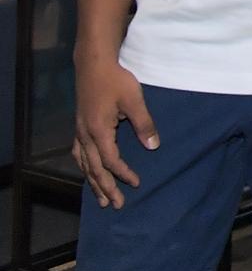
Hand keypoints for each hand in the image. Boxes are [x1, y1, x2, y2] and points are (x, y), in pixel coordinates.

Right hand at [70, 56, 156, 209]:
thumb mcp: (134, 100)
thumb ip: (144, 124)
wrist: (93, 65)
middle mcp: (85, 136)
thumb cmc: (116, 81)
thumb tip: (153, 146)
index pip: (111, 161)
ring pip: (84, 164)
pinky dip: (85, 168)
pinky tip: (88, 172)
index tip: (137, 183)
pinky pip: (79, 154)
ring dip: (93, 182)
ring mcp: (79, 132)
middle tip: (116, 205)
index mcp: (98, 131)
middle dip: (105, 188)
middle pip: (94, 169)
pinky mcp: (79, 127)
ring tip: (101, 199)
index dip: (123, 174)